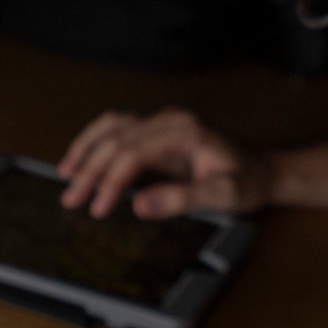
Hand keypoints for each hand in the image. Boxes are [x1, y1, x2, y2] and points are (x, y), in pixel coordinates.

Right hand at [57, 108, 275, 218]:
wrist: (262, 169)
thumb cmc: (247, 181)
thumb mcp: (224, 196)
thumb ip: (183, 199)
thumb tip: (139, 205)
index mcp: (185, 130)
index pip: (133, 152)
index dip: (111, 180)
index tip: (98, 208)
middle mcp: (170, 119)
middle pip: (118, 138)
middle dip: (90, 170)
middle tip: (72, 200)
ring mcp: (162, 122)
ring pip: (112, 126)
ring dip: (86, 149)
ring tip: (65, 175)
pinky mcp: (157, 131)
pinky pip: (118, 128)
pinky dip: (96, 141)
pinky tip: (81, 159)